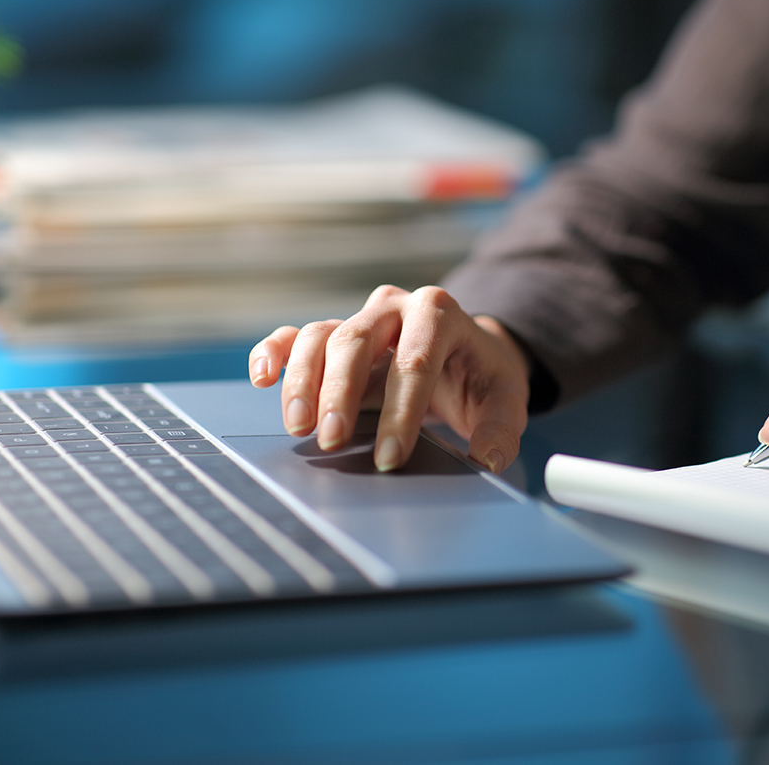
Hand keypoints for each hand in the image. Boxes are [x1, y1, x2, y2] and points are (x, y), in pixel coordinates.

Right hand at [248, 285, 530, 473]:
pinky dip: (274, 353)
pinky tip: (261, 378)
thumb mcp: (506, 400)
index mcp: (441, 314)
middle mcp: (395, 306)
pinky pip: (296, 336)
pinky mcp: (335, 333)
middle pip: (357, 340)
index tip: (391, 457)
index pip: (416, 361)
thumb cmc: (483, 377)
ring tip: (299, 426)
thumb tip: (485, 461)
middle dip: (340, 393)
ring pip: (321, 335)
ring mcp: (362, 317)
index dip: (401, 411)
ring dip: (304, 381)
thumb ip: (500, 430)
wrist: (469, 351)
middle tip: (332, 441)